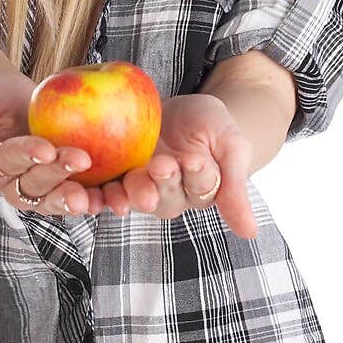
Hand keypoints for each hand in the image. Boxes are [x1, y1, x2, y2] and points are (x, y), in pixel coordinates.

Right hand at [0, 71, 108, 217]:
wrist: (20, 101)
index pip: (9, 162)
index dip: (27, 155)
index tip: (45, 147)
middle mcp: (18, 186)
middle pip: (37, 185)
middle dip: (58, 174)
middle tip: (81, 158)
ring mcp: (46, 189)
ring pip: (59, 199)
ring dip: (78, 197)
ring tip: (97, 196)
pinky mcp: (70, 186)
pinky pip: (84, 195)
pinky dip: (100, 198)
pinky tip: (116, 196)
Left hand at [96, 93, 257, 240]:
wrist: (184, 109)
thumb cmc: (213, 126)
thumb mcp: (232, 145)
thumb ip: (237, 185)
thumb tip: (251, 234)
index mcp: (202, 189)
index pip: (201, 185)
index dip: (196, 174)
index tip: (193, 160)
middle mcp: (172, 194)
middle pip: (166, 195)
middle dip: (162, 183)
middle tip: (160, 166)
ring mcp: (143, 185)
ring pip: (136, 196)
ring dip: (130, 194)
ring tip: (126, 187)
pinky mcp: (119, 175)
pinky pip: (108, 188)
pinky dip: (100, 192)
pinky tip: (92, 190)